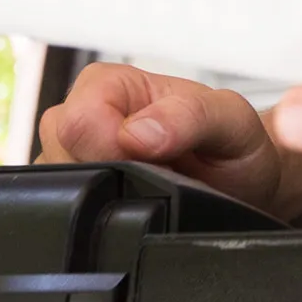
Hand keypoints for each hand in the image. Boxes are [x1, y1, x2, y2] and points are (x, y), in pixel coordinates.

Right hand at [37, 62, 288, 210]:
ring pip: (60, 192)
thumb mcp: (231, 120)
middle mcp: (81, 117)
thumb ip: (191, 116)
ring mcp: (71, 160)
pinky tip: (135, 204)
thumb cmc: (232, 146)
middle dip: (112, 177)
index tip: (155, 157)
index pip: (78, 121)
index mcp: (108, 83)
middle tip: (160, 174)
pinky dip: (103, 218)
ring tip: (152, 186)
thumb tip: (136, 133)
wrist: (241, 188)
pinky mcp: (72, 197)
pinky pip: (65, 217)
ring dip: (109, 199)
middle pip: (62, 158)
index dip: (113, 149)